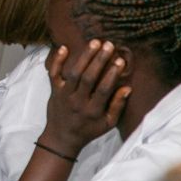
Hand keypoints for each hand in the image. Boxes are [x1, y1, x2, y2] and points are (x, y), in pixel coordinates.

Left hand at [42, 40, 129, 156]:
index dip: (112, 75)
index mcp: (93, 111)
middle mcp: (77, 101)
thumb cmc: (88, 130)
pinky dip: (57, 61)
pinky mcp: (54, 91)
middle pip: (88, 78)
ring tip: (94, 42)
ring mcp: (64, 95)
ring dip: (84, 57)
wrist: (61, 138)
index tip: (120, 61)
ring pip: (73, 73)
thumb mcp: (107, 124)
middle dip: (99, 60)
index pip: (103, 90)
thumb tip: (127, 88)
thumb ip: (117, 106)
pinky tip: (63, 47)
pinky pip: (53, 74)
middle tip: (109, 45)